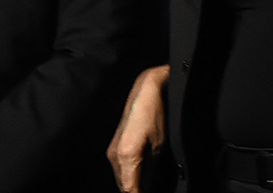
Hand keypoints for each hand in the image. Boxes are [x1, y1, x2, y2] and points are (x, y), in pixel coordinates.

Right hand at [107, 65, 169, 192]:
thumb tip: (147, 185)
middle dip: (136, 190)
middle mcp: (115, 156)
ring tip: (147, 185)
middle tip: (150, 189)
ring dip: (133, 184)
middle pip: (124, 186)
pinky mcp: (115, 145)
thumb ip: (150, 169)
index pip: (130, 189)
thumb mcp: (159, 144)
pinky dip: (130, 175)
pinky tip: (142, 176)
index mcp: (126, 156)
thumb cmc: (155, 113)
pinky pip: (121, 168)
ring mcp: (113, 150)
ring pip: (121, 178)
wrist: (146, 90)